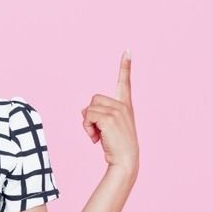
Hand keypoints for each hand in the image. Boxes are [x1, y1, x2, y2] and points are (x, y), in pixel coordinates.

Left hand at [81, 49, 139, 173]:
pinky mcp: (109, 118)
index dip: (125, 66)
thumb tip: (84, 111)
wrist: (126, 161)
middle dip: (90, 115)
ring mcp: (117, 110)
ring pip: (89, 108)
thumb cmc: (117, 147)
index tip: (127, 50)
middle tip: (97, 131)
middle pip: (94, 99)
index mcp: (126, 105)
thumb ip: (100, 114)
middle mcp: (123, 105)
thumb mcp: (108, 127)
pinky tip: (95, 138)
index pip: (125, 82)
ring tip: (97, 136)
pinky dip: (86, 128)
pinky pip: (87, 116)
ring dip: (87, 124)